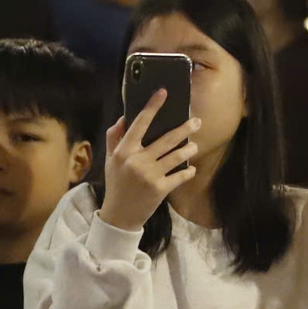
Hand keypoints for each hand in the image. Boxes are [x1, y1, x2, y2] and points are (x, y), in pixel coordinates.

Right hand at [96, 93, 202, 232]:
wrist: (119, 215)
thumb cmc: (116, 184)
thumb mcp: (110, 160)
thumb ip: (115, 138)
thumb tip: (124, 118)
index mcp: (124, 151)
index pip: (140, 123)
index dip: (152, 107)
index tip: (163, 93)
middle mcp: (137, 160)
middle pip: (166, 138)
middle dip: (185, 128)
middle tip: (197, 121)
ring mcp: (150, 175)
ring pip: (177, 155)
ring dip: (189, 149)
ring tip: (194, 145)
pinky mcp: (160, 189)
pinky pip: (180, 175)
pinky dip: (188, 171)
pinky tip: (190, 168)